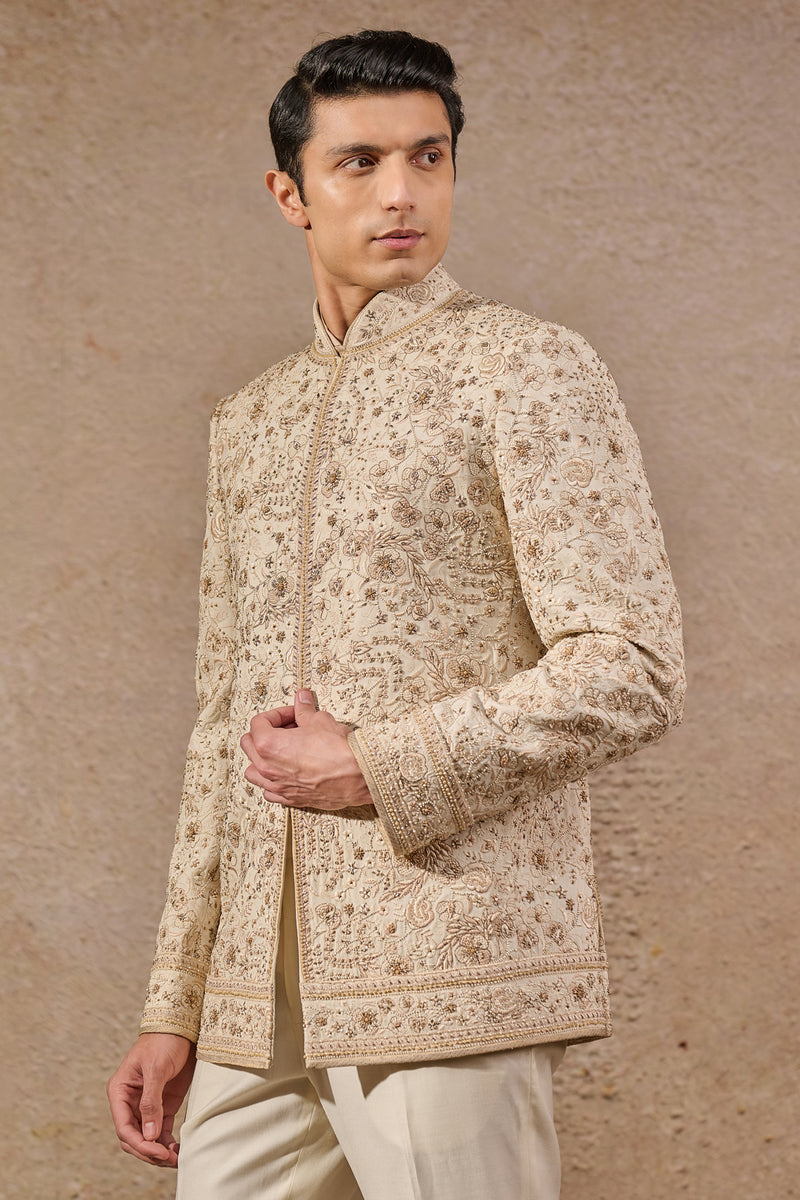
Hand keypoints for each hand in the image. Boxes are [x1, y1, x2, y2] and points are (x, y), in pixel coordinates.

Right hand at [107, 1033, 195, 1167]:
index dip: (139, 1144)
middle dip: (149, 1151)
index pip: (124, 1127)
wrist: (182, 1026)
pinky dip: (167, 1143)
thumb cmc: (164, 1041)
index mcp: (120, 1092)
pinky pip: (161, 1131)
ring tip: (176, 1159)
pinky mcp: (163, 1105)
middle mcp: (129, 1102)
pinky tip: (178, 1150)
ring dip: (159, 1151)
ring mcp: (146, 1105)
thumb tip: (149, 1135)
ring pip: (147, 1138)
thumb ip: (151, 1102)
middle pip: (133, 1137)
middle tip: (169, 1159)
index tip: (157, 1152)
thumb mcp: (156, 1069)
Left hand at [240, 690, 373, 811]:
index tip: (294, 713)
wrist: (359, 775)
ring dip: (262, 758)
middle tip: (288, 728)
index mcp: (269, 745)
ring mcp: (277, 786)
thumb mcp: (320, 721)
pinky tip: (288, 772)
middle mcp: (267, 767)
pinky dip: (273, 781)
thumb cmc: (339, 749)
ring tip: (282, 751)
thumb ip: (304, 710)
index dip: (278, 714)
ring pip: (253, 771)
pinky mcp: (290, 799)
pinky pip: (269, 791)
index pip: (259, 723)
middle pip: (249, 745)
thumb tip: (302, 699)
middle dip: (265, 733)